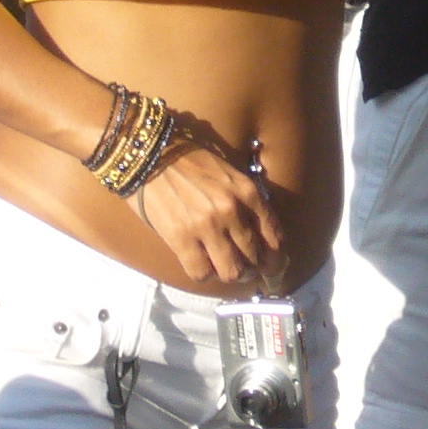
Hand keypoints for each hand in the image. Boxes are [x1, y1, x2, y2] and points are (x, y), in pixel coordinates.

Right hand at [131, 134, 285, 288]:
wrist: (151, 154)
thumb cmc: (191, 162)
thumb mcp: (229, 175)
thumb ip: (246, 202)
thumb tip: (261, 237)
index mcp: (248, 192)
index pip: (274, 238)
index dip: (276, 260)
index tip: (273, 268)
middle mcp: (231, 210)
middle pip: (255, 259)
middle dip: (254, 269)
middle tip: (247, 270)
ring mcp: (206, 226)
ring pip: (231, 272)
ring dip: (230, 274)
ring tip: (224, 269)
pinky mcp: (180, 238)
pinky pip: (201, 274)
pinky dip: (204, 274)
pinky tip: (200, 263)